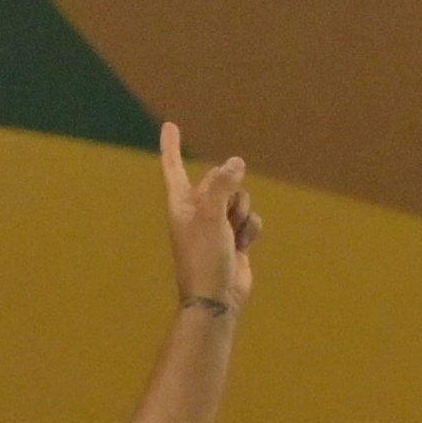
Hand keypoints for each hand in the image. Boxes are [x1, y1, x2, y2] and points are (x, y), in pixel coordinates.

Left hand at [159, 121, 255, 316]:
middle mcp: (197, 210)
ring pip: (241, 200)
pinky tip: (242, 247)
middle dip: (231, 195)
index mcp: (180, 202)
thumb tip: (236, 162)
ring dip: (242, 216)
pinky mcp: (235, 238)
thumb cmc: (204, 257)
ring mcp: (217, 224)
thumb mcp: (211, 215)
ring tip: (231, 237)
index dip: (171, 146)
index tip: (169, 125)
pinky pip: (251, 220)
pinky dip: (251, 231)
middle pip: (221, 182)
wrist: (216, 297)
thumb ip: (223, 185)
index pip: (174, 166)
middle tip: (223, 221)